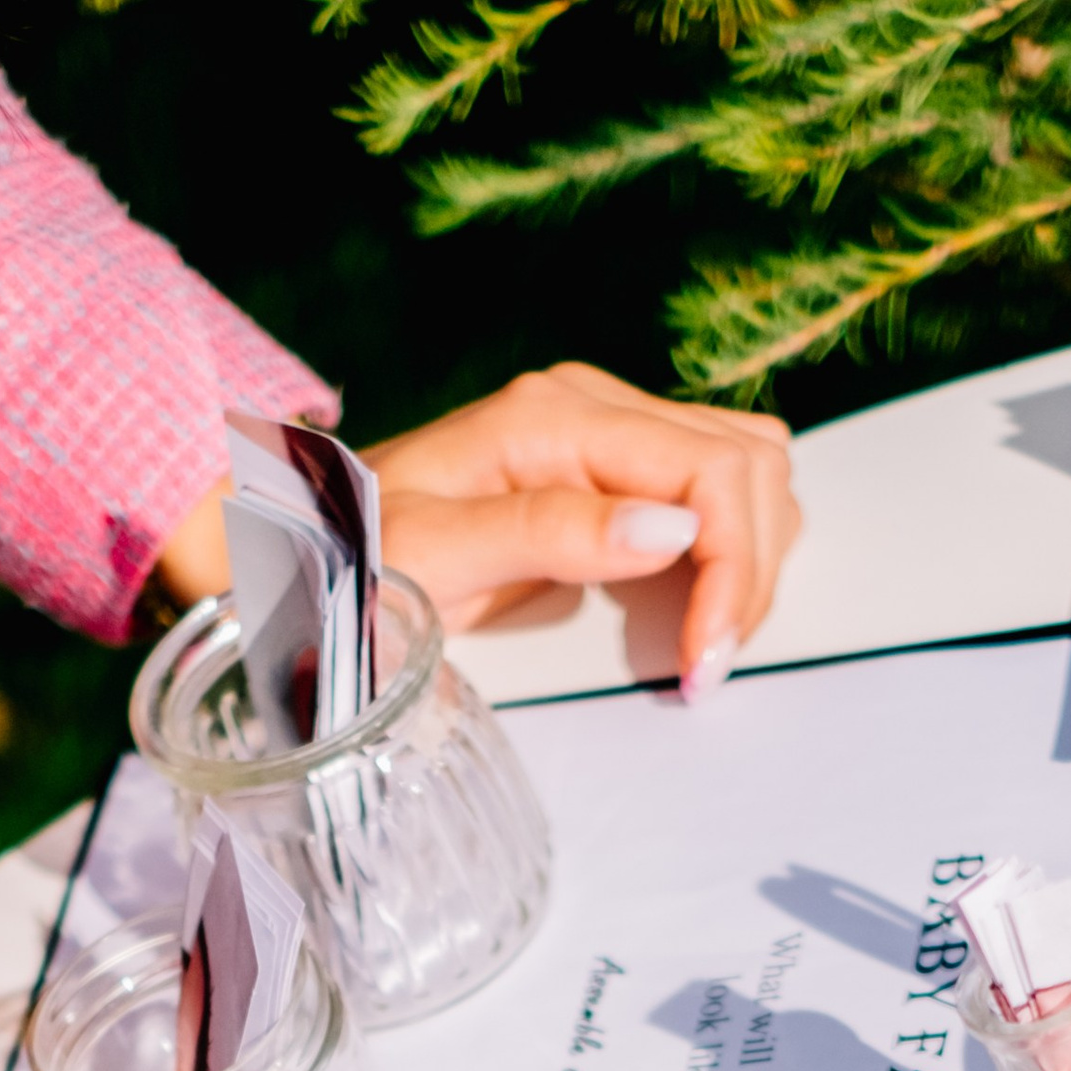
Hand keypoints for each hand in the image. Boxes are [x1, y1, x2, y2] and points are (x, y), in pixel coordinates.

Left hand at [366, 366, 798, 696]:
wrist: (321, 539)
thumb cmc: (362, 551)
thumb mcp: (435, 555)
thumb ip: (549, 533)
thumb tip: (668, 529)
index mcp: (558, 415)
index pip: (709, 469)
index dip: (731, 568)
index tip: (702, 660)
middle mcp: (595, 404)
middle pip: (749, 463)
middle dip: (748, 572)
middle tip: (706, 666)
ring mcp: (608, 429)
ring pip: (749, 469)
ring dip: (750, 559)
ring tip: (704, 642)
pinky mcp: (614, 466)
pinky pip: (714, 488)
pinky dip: (729, 549)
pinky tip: (694, 609)